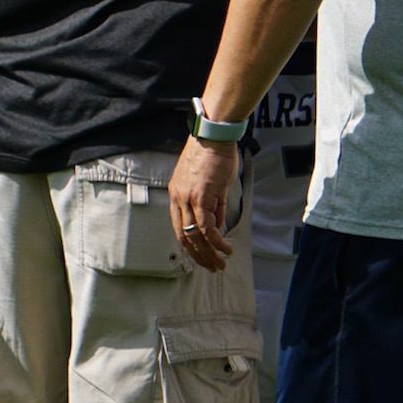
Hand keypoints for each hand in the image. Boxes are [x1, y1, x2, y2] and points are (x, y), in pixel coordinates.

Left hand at [170, 138, 239, 271]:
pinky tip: (226, 248)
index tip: (203, 256)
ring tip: (221, 263)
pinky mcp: (200, 197)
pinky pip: (207, 226)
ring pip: (194, 235)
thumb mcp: (211, 184)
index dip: (191, 245)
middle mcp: (177, 199)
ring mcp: (187, 198)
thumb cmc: (213, 154)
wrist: (214, 136)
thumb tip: (216, 224)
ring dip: (208, 253)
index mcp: (176, 195)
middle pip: (183, 237)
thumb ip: (212, 205)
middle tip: (212, 266)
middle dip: (198, 256)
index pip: (178, 228)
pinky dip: (216, 241)